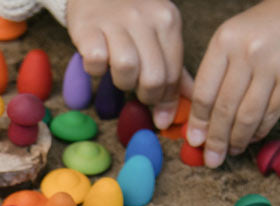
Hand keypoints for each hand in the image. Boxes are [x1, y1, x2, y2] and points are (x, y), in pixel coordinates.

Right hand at [65, 0, 184, 128]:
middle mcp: (145, 18)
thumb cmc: (130, 16)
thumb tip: (192, 100)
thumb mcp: (159, 32)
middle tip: (139, 95)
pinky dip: (96, 70)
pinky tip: (99, 63)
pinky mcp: (88, 27)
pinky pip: (96, 61)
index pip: (174, 73)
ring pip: (126, 69)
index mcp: (168, 20)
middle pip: (153, 77)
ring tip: (119, 76)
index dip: (167, 100)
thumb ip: (174, 66)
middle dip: (147, 96)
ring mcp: (115, 21)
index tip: (161, 115)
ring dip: (122, 83)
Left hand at [186, 0, 279, 167]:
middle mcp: (247, 52)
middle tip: (211, 159)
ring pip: (248, 115)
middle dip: (215, 139)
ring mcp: (273, 65)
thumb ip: (222, 68)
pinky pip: (272, 113)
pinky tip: (254, 136)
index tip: (194, 140)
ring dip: (237, 139)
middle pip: (224, 108)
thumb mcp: (240, 33)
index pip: (205, 91)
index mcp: (226, 39)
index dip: (198, 122)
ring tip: (231, 151)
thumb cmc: (275, 21)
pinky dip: (260, 129)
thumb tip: (204, 112)